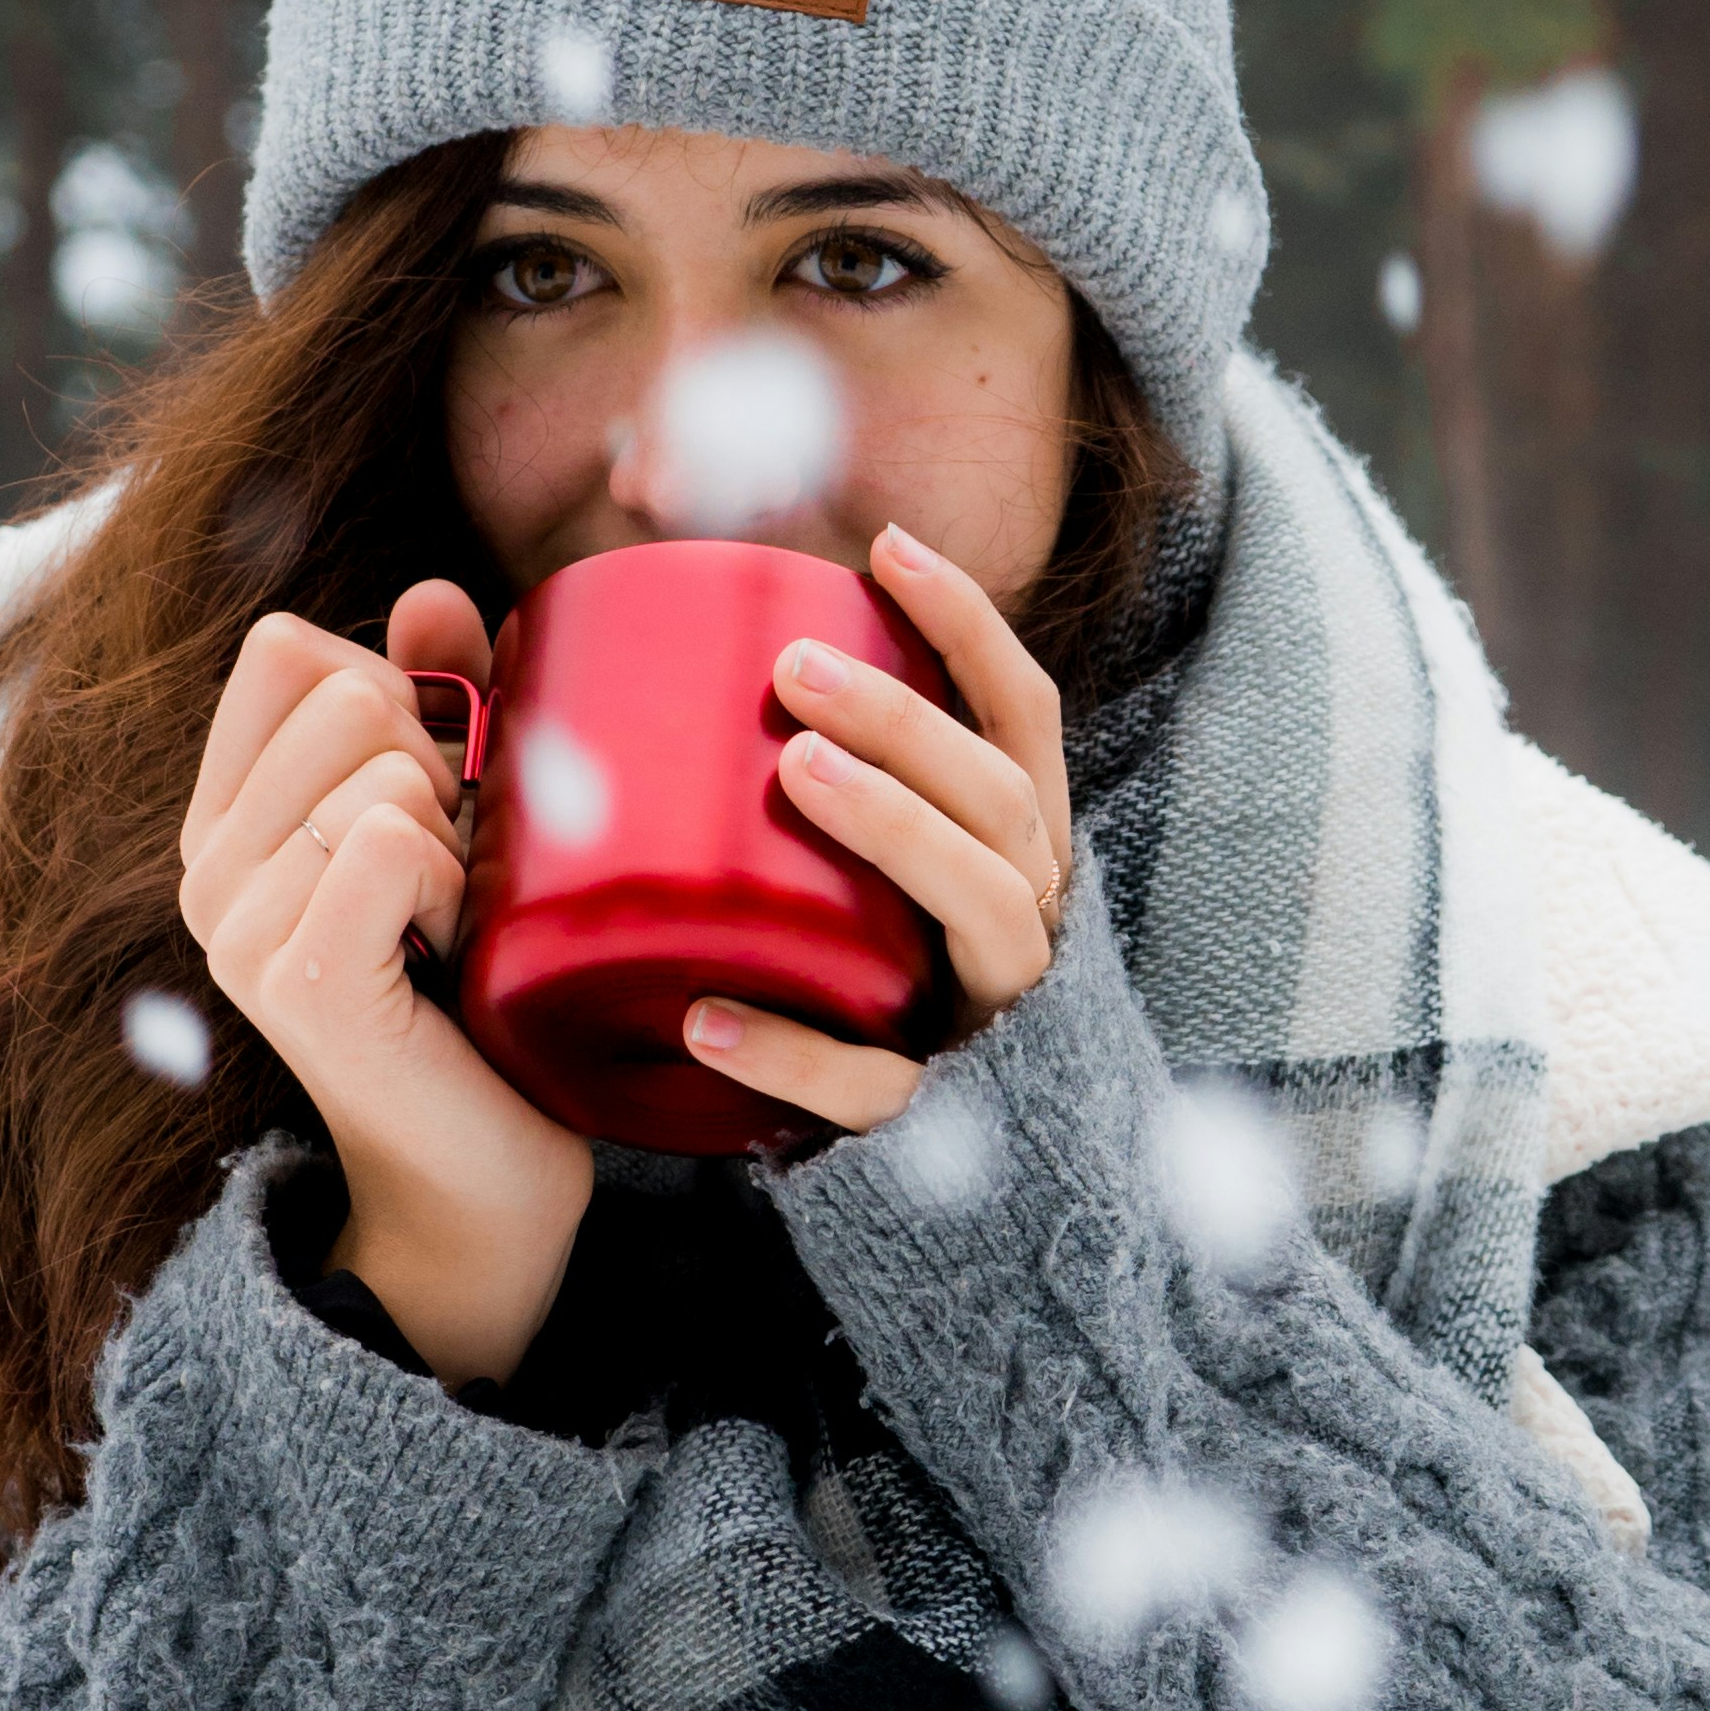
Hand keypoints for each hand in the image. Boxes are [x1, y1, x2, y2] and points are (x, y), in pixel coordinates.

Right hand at [177, 580, 591, 1383]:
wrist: (484, 1168)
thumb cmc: (477, 988)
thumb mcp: (457, 817)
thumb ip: (435, 700)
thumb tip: (430, 594)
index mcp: (226, 817)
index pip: (287, 650)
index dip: (391, 697)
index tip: (426, 805)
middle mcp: (206, 867)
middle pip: (343, 693)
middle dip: (436, 771)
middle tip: (447, 884)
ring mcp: (239, 924)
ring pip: (379, 768)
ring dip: (457, 844)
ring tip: (446, 932)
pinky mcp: (298, 974)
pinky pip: (393, 836)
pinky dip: (454, 887)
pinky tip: (444, 962)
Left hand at [677, 516, 1072, 1140]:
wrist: (943, 1162)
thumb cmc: (865, 965)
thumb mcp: (870, 857)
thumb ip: (815, 755)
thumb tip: (684, 596)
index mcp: (1016, 843)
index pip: (1023, 716)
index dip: (970, 628)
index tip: (887, 548)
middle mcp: (1025, 913)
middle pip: (996, 798)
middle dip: (906, 721)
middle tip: (793, 668)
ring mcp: (988, 1013)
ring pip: (979, 909)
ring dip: (893, 829)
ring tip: (795, 773)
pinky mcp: (927, 1110)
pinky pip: (870, 1086)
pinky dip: (789, 1055)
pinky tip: (704, 1019)